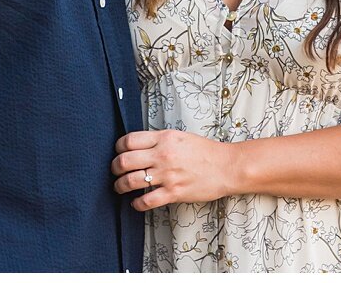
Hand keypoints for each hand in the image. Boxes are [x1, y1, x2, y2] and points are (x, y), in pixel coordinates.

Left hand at [110, 130, 240, 210]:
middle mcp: (162, 155)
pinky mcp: (173, 193)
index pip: (129, 140)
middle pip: (124, 161)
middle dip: (114, 168)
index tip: (118, 152)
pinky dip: (136, 203)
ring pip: (131, 181)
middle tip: (114, 171)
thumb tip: (138, 146)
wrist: (226, 166)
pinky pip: (146, 200)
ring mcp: (167, 175)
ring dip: (120, 185)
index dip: (118, 147)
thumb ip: (158, 140)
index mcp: (163, 138)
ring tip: (119, 187)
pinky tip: (135, 202)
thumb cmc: (205, 151)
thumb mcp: (179, 137)